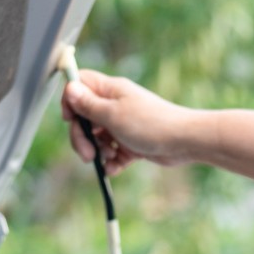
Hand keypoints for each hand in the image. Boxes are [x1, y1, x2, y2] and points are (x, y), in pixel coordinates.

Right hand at [60, 68, 199, 175]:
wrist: (183, 142)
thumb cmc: (151, 123)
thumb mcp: (112, 114)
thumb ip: (88, 105)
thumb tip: (70, 88)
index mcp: (110, 91)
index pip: (80, 85)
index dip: (70, 101)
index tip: (70, 119)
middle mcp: (115, 105)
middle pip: (84, 117)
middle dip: (82, 137)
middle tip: (87, 154)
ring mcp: (123, 124)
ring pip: (97, 138)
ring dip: (97, 151)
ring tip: (109, 158)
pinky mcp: (131, 143)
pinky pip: (112, 153)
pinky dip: (111, 162)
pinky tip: (116, 168)